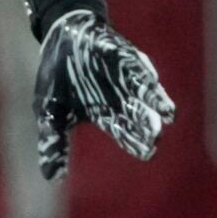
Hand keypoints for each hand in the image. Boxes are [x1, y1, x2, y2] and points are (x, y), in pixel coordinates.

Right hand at [33, 9, 175, 179]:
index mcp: (106, 115)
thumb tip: (53, 179)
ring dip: (154, 102)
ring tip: (167, 114)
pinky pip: (135, 64)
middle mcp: (121, 99)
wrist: (60, 38)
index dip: (136, 143)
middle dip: (147, 125)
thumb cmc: (57, 78)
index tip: (147, 152)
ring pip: (144, 93)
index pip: (125, 134)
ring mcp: (124, 77)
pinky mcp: (123, 55)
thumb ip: (53, 143)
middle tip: (155, 136)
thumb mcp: (49, 114)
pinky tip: (152, 80)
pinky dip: (142, 72)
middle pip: (139, 116)